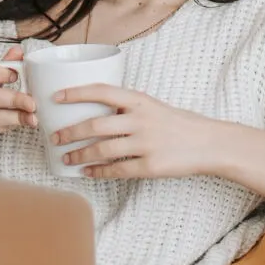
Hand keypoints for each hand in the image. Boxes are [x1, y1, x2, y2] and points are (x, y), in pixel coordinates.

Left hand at [49, 84, 220, 178]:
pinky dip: (98, 172)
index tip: (55, 97)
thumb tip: (93, 113)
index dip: (75, 93)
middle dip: (70, 132)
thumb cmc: (179, 124)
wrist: (209, 143)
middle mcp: (141, 120)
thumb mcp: (153, 106)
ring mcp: (146, 144)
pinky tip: (87, 172)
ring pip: (102, 150)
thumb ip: (127, 109)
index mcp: (140, 101)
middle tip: (54, 137)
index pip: (101, 91)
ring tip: (66, 158)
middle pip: (95, 125)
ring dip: (79, 155)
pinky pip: (117, 170)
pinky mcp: (151, 166)